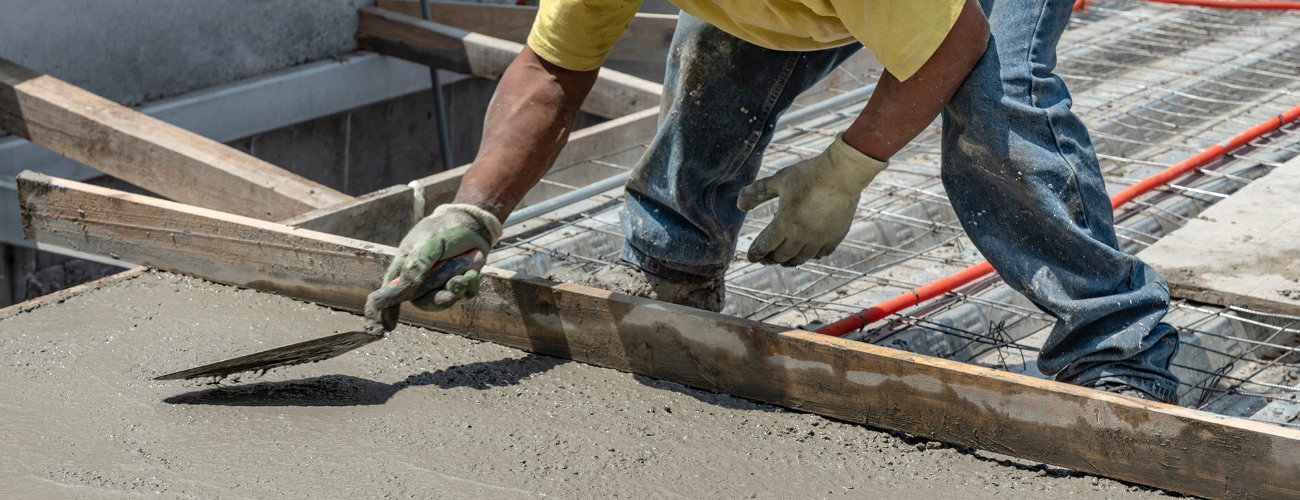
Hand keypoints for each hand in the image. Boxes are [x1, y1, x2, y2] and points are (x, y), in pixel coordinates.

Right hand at [367, 203, 501, 329]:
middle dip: (437, 300)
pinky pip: (465, 295)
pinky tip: (472, 270)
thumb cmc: (443, 229)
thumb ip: (416, 265)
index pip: (388, 294)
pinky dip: (470, 284)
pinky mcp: (461, 284)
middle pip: (423, 303)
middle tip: (449, 295)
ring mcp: (442, 283)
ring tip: (463, 276)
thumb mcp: (427, 243)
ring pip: (445, 301)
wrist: (473, 222)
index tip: (383, 328)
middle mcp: (421, 280)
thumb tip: (404, 290)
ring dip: (455, 290)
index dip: (382, 312)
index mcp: (404, 269)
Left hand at [736, 134, 886, 265]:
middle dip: (770, 259)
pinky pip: (820, 254)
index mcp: (785, 224)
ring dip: (789, 260)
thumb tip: (739, 205)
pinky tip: (807, 252)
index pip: (765, 246)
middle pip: (782, 256)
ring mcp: (820, 239)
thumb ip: (757, 192)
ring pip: (801, 258)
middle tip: (765, 258)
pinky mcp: (835, 236)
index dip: (755, 253)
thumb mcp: (778, 180)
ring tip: (784, 259)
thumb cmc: (809, 174)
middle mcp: (802, 236)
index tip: (750, 257)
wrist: (843, 173)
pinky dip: (810, 255)